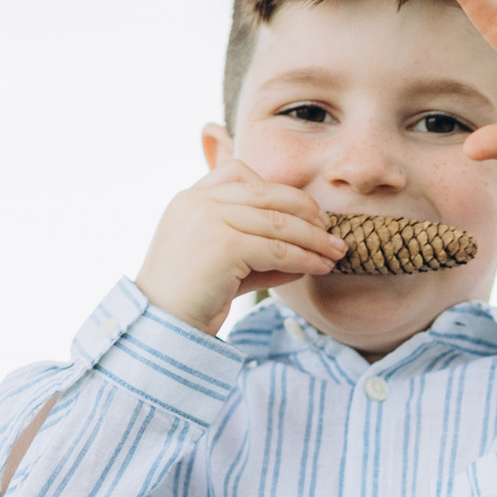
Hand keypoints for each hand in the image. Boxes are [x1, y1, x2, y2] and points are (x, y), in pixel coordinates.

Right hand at [137, 157, 343, 333]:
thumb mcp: (222, 262)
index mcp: (190, 198)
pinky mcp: (224, 245)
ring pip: (278, 222)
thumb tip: (304, 251)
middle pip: (268, 193)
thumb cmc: (190, 298)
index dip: (279, 189)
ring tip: (336, 252)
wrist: (161, 325)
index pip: (240, 172)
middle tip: (332, 230)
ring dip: (314, 238)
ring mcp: (208, 219)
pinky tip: (320, 267)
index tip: (306, 211)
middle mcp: (197, 201)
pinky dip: (305, 259)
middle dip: (307, 211)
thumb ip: (255, 248)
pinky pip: (278, 249)